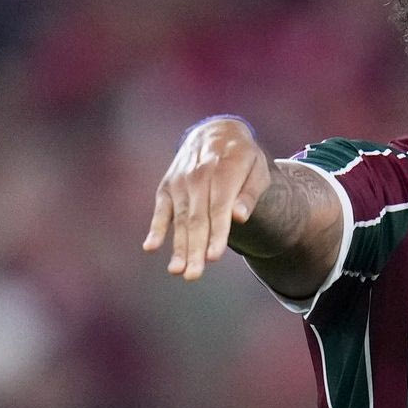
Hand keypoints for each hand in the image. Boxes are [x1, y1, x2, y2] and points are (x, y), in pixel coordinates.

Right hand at [142, 117, 270, 279]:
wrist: (216, 132)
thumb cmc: (243, 158)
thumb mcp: (257, 170)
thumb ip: (249, 194)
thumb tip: (239, 217)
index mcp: (224, 171)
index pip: (219, 208)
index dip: (216, 233)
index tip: (213, 257)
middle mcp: (198, 176)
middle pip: (197, 219)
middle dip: (195, 249)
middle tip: (194, 276)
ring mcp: (180, 181)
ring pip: (180, 219)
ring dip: (177, 246)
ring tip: (178, 271)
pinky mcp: (167, 186)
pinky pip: (161, 210)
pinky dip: (156, 228)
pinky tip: (151, 247)